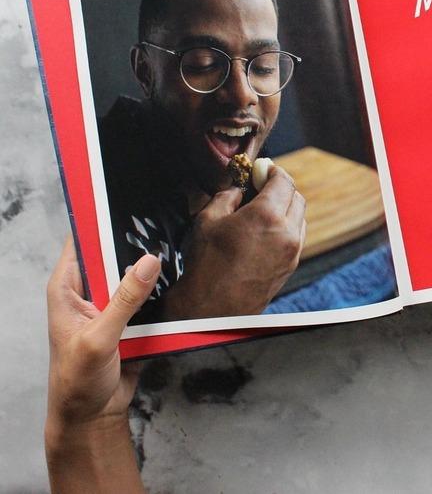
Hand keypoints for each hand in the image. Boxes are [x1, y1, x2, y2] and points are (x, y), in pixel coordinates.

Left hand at [45, 236, 159, 491]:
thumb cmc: (78, 380)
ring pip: (135, 271)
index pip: (82, 239)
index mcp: (67, 287)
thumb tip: (149, 260)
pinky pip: (149, 293)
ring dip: (153, 264)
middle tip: (167, 218)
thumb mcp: (99, 338)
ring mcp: (111, 301)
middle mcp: (89, 288)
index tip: (129, 197)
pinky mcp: (131, 316)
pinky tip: (181, 274)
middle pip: (114, 251)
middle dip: (136, 239)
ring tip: (179, 240)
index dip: (101, 218)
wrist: (93, 417)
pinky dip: (162, 287)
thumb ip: (125, 299)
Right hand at [160, 165, 305, 319]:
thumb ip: (227, 195)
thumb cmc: (206, 264)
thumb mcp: (208, 219)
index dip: (273, 170)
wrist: (213, 309)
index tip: (262, 169)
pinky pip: (297, 235)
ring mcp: (292, 250)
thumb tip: (239, 187)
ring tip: (263, 208)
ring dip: (287, 206)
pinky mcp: (291, 265)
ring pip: (300, 216)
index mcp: (267, 215)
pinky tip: (268, 228)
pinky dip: (288, 225)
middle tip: (262, 185)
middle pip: (296, 196)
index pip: (283, 180)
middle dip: (281, 187)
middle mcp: (286, 231)